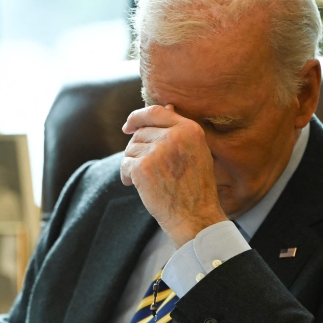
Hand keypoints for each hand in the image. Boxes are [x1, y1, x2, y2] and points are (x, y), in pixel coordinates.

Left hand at [121, 104, 227, 246]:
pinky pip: (125, 164)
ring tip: (146, 180)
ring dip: (132, 164)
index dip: (138, 116)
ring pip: (131, 148)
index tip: (128, 125)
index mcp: (190, 129)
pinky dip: (126, 175)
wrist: (195, 216)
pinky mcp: (143, 167)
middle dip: (137, 149)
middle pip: (140, 132)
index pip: (156, 111)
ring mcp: (157, 151)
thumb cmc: (196, 188)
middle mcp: (174, 136)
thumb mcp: (197, 152)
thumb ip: (180, 131)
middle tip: (144, 168)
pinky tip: (136, 185)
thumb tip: (167, 106)